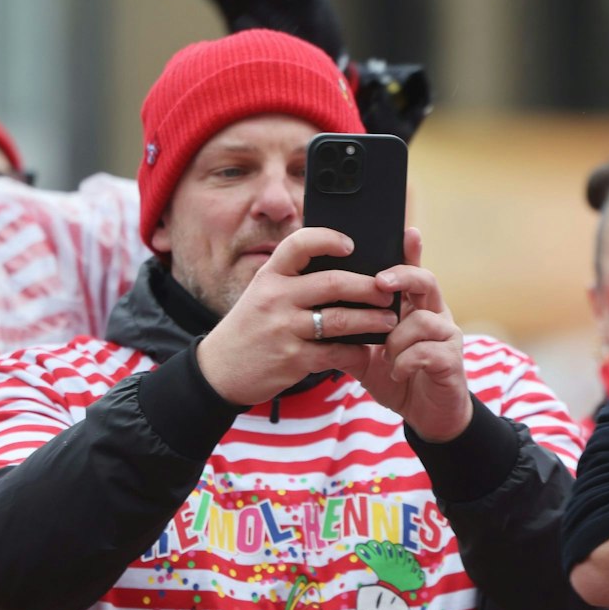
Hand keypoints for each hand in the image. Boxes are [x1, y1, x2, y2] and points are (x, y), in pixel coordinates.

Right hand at [195, 227, 395, 405]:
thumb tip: (343, 268)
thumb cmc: (251, 328)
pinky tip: (366, 350)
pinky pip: (335, 353)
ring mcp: (284, 329)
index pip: (299, 244)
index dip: (328, 239)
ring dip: (371, 320)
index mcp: (269, 276)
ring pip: (340, 319)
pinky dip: (356, 351)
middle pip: (332, 283)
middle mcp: (275, 298)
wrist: (219, 370)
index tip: (351, 244)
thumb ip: (293, 280)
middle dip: (368, 286)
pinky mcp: (292, 359)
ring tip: (389, 320)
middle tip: (388, 291)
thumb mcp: (262, 294)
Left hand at [349, 228, 471, 442]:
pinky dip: (405, 363)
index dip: (411, 252)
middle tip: (381, 281)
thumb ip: (349, 339)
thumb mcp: (367, 358)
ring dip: (397, 340)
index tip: (406, 232)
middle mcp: (435, 315)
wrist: (428, 417)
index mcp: (414, 309)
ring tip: (386, 358)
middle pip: (426, 282)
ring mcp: (447, 336)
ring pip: (423, 320)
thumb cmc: (399, 379)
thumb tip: (318, 322)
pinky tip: (397, 373)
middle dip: (403, 276)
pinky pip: (427, 351)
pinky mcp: (452, 360)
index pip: (412, 273)